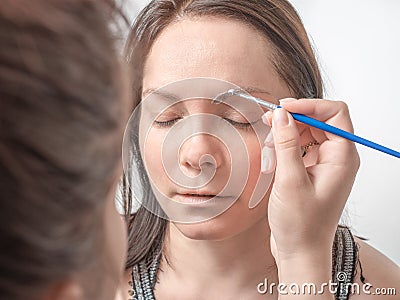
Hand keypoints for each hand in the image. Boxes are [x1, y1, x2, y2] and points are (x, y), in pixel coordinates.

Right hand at [262, 98, 359, 262]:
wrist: (300, 251)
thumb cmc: (301, 224)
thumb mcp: (290, 181)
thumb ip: (287, 144)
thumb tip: (282, 114)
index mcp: (343, 158)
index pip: (334, 113)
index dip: (309, 105)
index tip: (283, 107)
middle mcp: (338, 158)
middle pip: (319, 120)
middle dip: (294, 118)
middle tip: (269, 121)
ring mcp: (325, 164)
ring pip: (308, 132)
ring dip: (287, 134)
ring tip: (269, 146)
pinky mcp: (313, 171)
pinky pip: (300, 148)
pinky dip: (285, 147)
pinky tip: (272, 158)